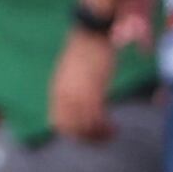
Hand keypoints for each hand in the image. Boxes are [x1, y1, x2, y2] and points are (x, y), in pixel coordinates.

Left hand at [44, 26, 117, 149]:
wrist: (91, 32)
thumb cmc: (87, 49)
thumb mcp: (74, 72)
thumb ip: (72, 88)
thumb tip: (80, 102)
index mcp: (57, 91)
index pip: (58, 123)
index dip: (73, 133)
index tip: (88, 133)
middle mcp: (63, 95)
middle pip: (69, 129)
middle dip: (86, 139)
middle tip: (103, 137)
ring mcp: (76, 93)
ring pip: (83, 127)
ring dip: (98, 135)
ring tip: (112, 132)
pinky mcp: (92, 90)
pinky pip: (95, 118)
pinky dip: (104, 128)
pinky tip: (114, 126)